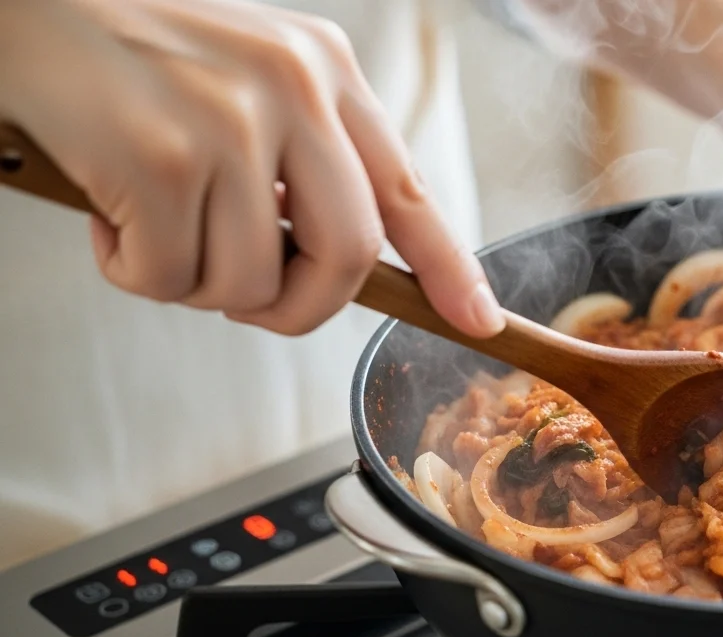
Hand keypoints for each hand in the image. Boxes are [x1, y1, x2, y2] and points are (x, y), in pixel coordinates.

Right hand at [0, 0, 503, 336]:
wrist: (25, 0)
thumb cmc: (132, 47)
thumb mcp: (249, 73)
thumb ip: (303, 153)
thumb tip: (333, 261)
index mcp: (325, 71)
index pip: (408, 190)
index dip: (450, 268)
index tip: (479, 319)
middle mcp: (293, 91)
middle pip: (348, 258)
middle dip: (300, 308)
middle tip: (251, 302)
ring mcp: (229, 123)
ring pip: (246, 281)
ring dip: (193, 283)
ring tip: (149, 224)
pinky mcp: (160, 159)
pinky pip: (168, 277)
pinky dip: (131, 270)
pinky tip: (107, 212)